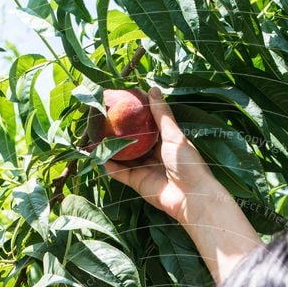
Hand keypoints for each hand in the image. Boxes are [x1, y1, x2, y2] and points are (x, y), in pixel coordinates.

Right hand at [104, 86, 218, 223]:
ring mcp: (145, 169)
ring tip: (97, 135)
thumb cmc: (188, 164)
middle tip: (105, 118)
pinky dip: (110, 165)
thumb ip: (161, 114)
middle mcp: (155, 155)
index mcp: (166, 142)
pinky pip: (120, 173)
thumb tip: (152, 89)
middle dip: (121, 132)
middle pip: (134, 141)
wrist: (191, 197)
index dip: (136, 115)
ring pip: (125, 156)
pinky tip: (99, 155)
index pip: (148, 125)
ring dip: (112, 148)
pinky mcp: (138, 182)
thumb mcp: (174, 135)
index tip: (122, 102)